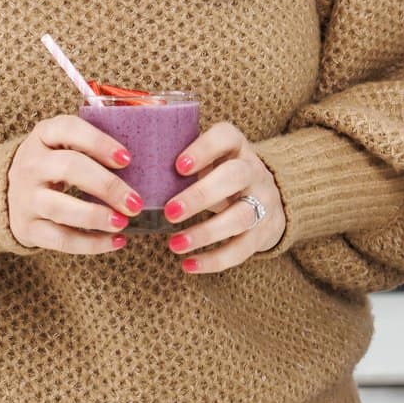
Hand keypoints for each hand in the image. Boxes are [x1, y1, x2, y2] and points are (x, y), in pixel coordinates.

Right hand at [6, 114, 141, 253]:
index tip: (127, 159)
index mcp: (43, 135)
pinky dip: (90, 244)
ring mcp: (26, 197)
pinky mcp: (27, 227)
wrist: (8, 193)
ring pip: (60, 207)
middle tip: (135, 201)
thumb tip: (146, 158)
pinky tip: (116, 241)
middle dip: (106, 185)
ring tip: (124, 222)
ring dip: (96, 216)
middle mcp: (30, 164)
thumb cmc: (52, 163)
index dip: (99, 143)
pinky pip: (60, 239)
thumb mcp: (62, 144)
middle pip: (69, 168)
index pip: (68, 129)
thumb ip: (92, 144)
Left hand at [162, 120, 286, 271]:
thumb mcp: (213, 159)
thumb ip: (184, 161)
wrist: (269, 199)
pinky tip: (188, 265)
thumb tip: (134, 168)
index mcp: (237, 147)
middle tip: (170, 211)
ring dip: (206, 232)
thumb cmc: (223, 174)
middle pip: (235, 176)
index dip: (204, 149)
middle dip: (201, 195)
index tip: (178, 165)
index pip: (226, 137)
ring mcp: (263, 202)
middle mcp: (254, 171)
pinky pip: (242, 249)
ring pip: (240, 216)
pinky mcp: (263, 232)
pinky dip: (215, 260)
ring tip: (174, 244)